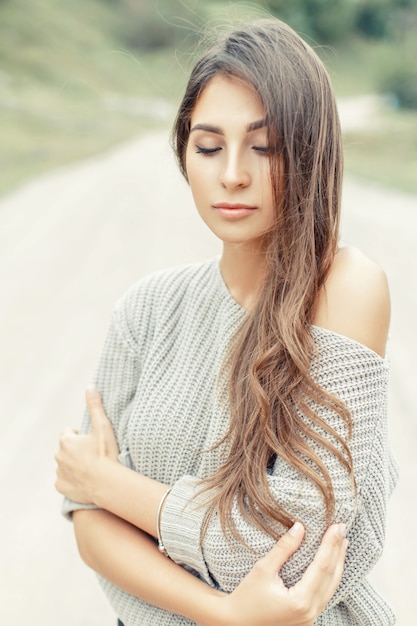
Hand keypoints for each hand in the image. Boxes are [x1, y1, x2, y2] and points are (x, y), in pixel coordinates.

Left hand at [55, 386, 118, 502]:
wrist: (107, 483)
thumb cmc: (106, 454)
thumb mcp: (103, 427)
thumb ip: (95, 406)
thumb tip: (90, 387)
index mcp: (66, 441)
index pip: (69, 433)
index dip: (80, 436)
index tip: (92, 441)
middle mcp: (58, 455)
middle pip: (66, 449)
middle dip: (76, 450)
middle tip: (93, 454)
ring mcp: (59, 472)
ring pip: (64, 465)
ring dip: (73, 464)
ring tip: (90, 468)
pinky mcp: (61, 487)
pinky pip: (64, 481)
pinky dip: (71, 480)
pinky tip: (84, 480)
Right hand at [220, 522, 346, 625]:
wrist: (235, 623)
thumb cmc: (246, 597)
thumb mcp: (263, 569)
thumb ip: (284, 548)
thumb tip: (300, 527)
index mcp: (300, 601)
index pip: (322, 566)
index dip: (330, 544)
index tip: (336, 525)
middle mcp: (309, 613)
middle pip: (331, 577)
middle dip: (337, 550)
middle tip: (342, 528)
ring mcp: (310, 618)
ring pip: (331, 587)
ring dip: (337, 563)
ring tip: (342, 543)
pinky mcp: (307, 619)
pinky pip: (324, 595)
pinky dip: (330, 577)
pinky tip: (331, 564)